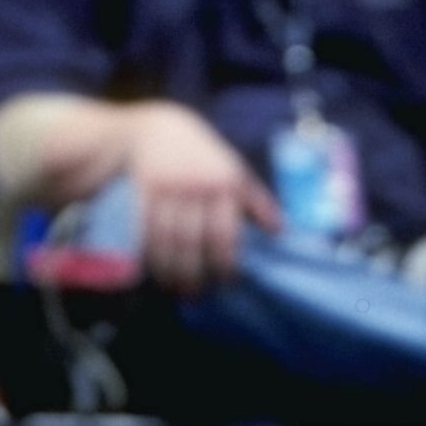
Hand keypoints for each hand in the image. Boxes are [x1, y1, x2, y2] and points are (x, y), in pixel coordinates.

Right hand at [126, 98, 279, 291]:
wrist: (158, 129)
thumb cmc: (204, 155)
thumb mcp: (235, 169)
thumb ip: (256, 200)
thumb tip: (279, 232)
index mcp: (225, 183)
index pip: (225, 235)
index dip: (224, 264)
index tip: (225, 284)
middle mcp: (197, 185)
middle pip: (193, 242)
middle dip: (193, 275)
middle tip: (197, 296)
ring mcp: (169, 187)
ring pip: (167, 239)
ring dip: (169, 271)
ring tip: (174, 291)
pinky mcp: (145, 189)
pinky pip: (145, 229)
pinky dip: (148, 253)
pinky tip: (152, 270)